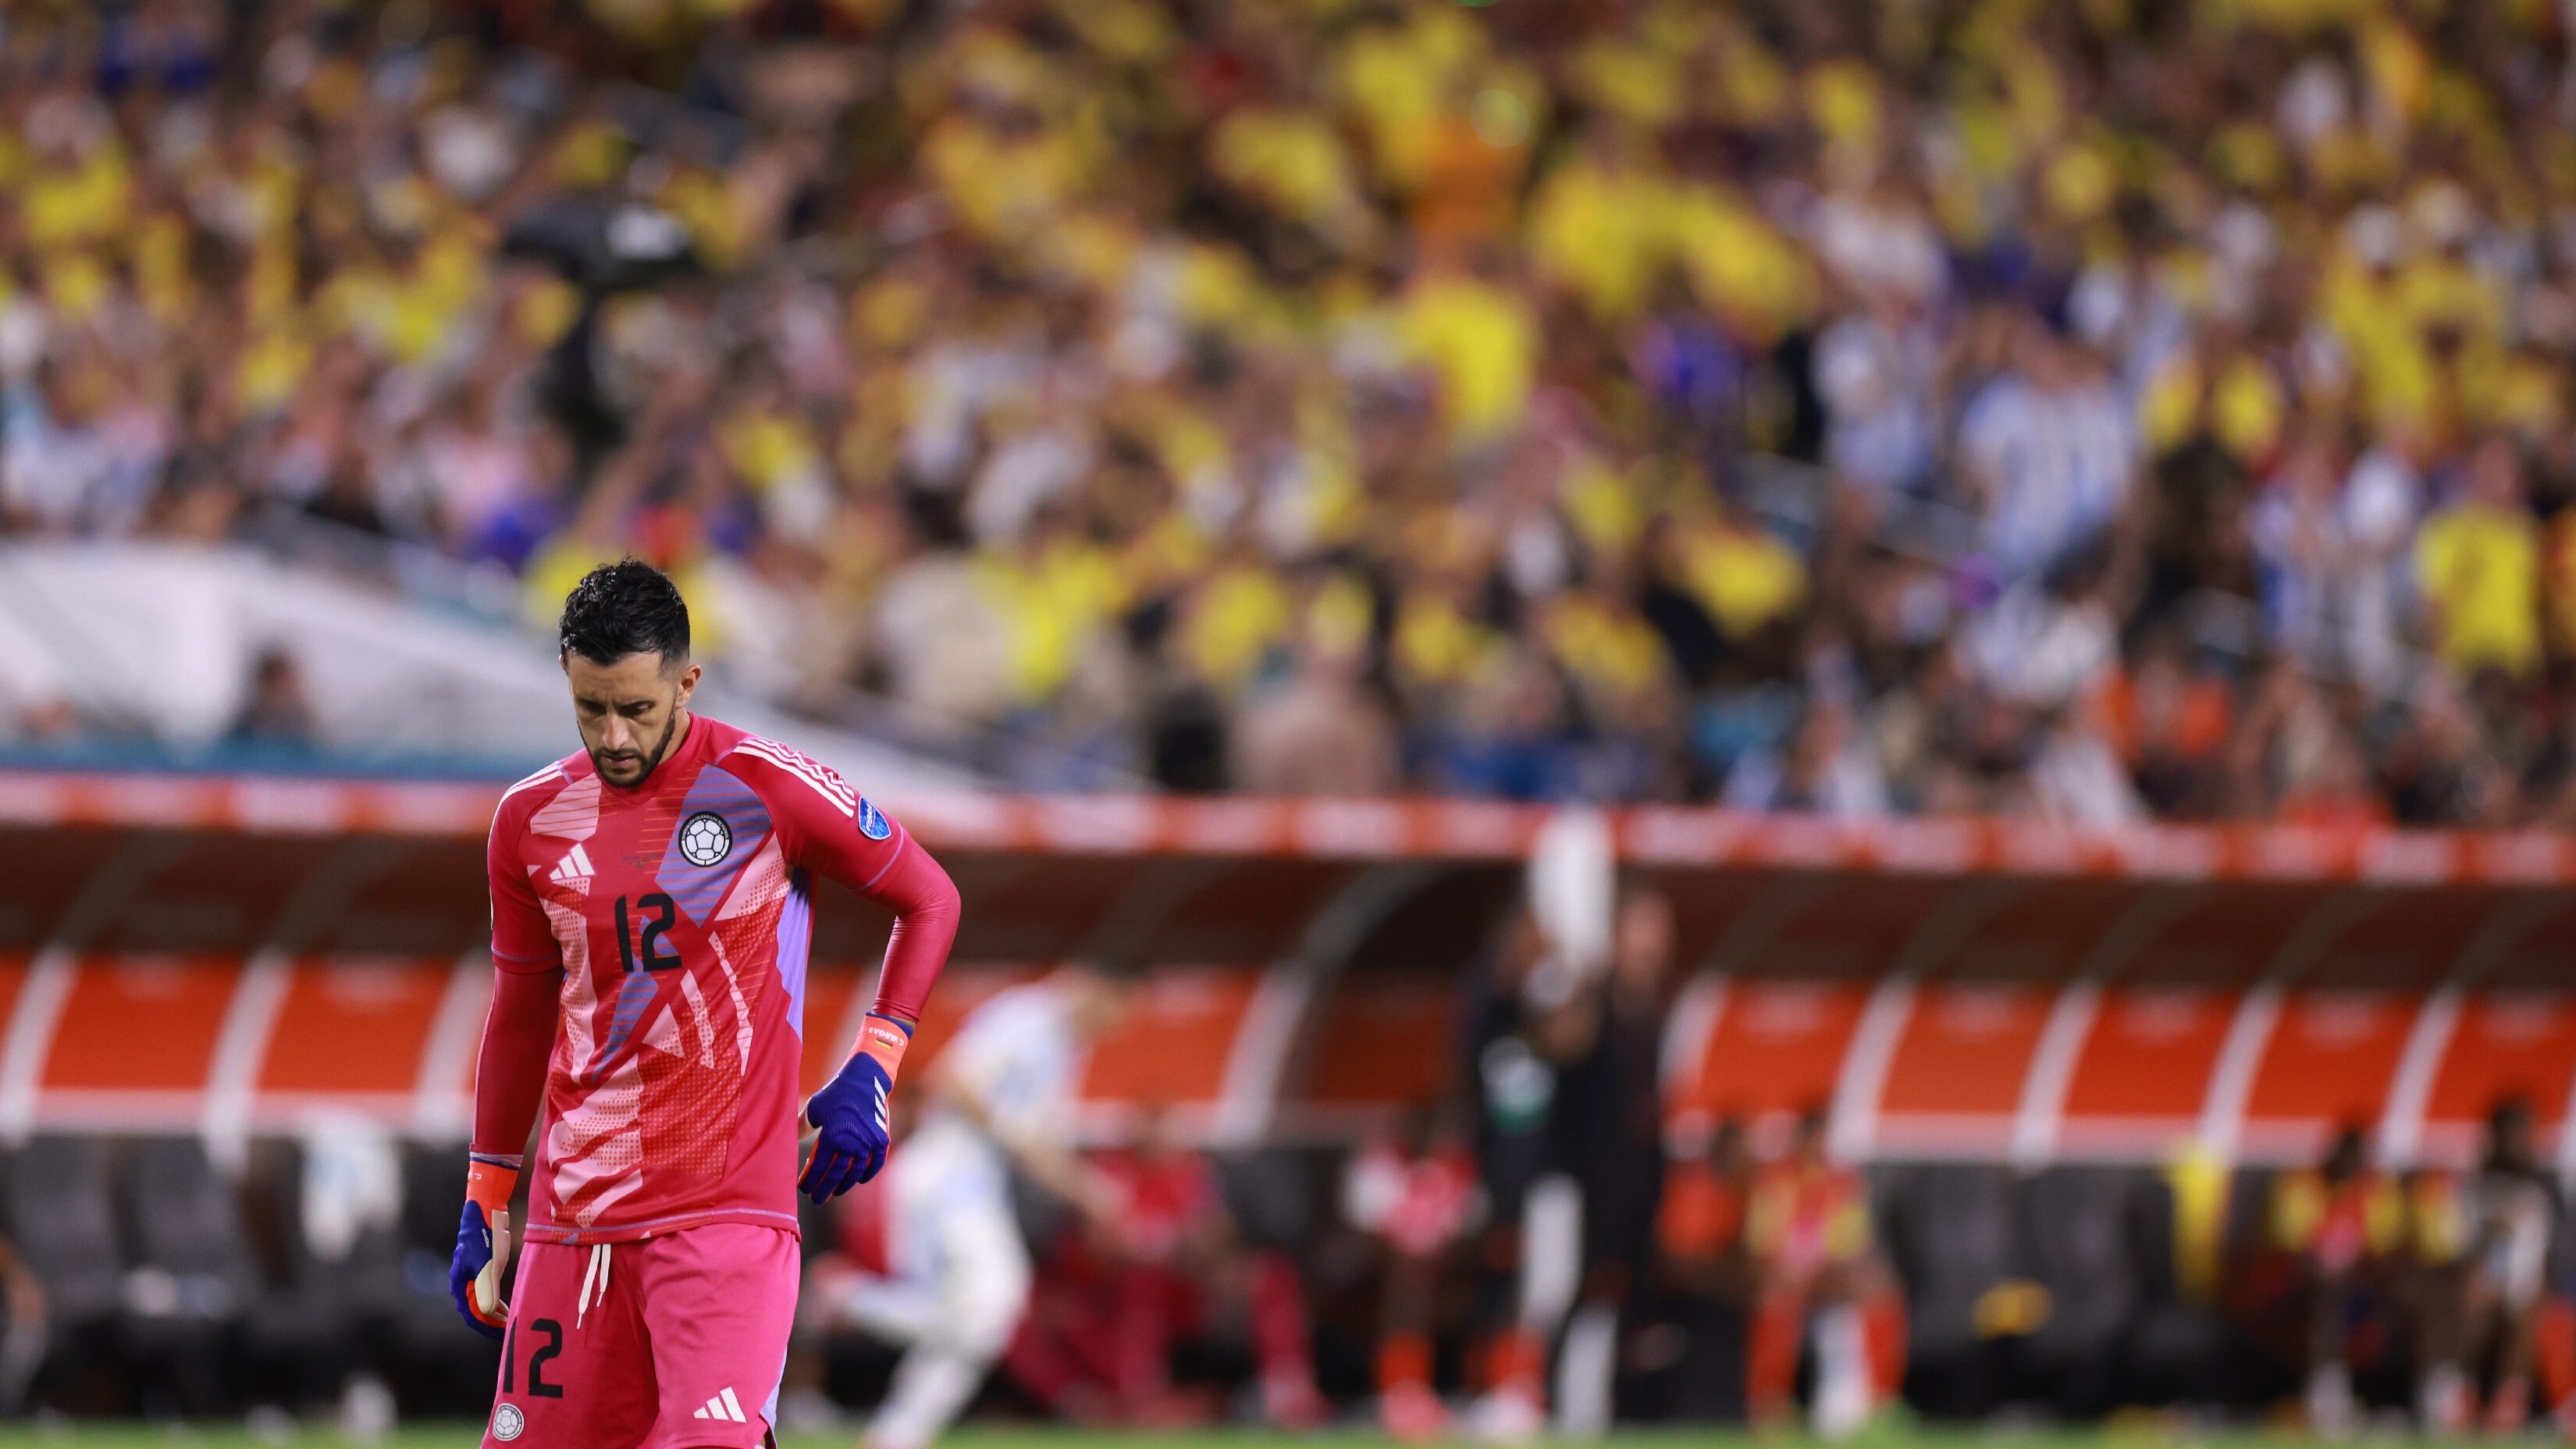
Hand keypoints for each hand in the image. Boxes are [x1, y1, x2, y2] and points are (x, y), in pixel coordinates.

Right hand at [450, 1156, 517, 1338]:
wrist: (484, 1211)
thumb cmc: (486, 1236)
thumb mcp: (489, 1262)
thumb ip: (487, 1288)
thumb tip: (488, 1312)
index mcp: (461, 1284)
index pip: (473, 1315)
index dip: (488, 1327)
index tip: (505, 1334)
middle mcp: (462, 1283)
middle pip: (474, 1312)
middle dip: (490, 1325)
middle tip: (509, 1332)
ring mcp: (469, 1276)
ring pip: (478, 1304)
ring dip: (493, 1315)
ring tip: (509, 1322)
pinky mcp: (478, 1269)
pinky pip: (483, 1293)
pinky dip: (494, 1303)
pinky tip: (505, 1307)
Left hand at [801, 1014, 907, 1202]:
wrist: (866, 1080)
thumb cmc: (836, 1094)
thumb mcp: (814, 1108)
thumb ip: (801, 1127)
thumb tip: (786, 1141)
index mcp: (833, 1135)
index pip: (819, 1166)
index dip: (810, 1180)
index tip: (803, 1189)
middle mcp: (852, 1142)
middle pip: (836, 1175)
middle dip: (825, 1189)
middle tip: (817, 1199)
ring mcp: (869, 1143)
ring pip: (855, 1172)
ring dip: (845, 1185)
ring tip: (836, 1192)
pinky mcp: (881, 1140)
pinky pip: (874, 1164)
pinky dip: (867, 1173)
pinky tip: (859, 1180)